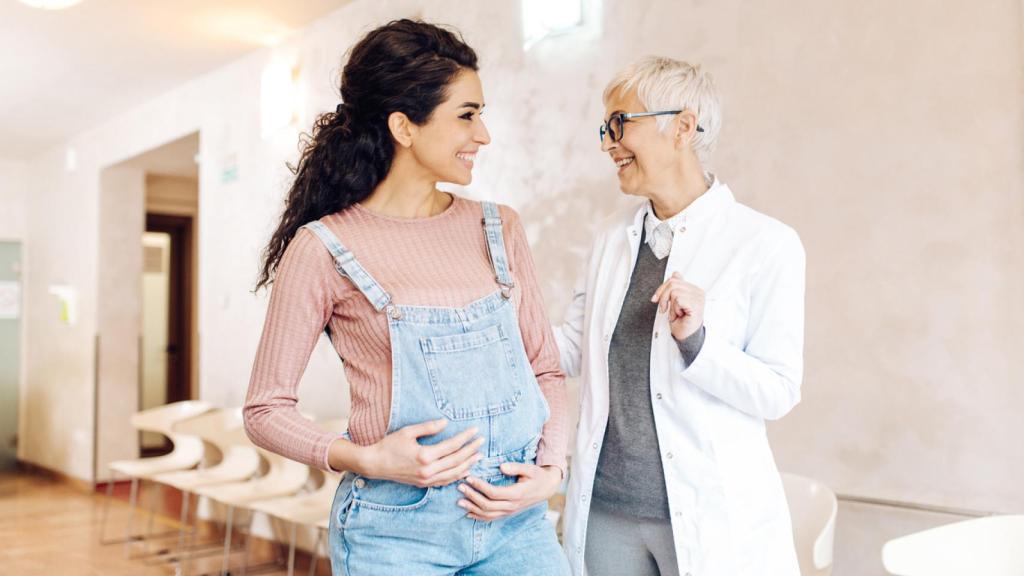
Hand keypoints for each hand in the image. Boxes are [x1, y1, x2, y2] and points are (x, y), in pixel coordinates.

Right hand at [359, 419, 483, 487]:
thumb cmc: (389, 445)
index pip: (452, 446)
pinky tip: (465, 470)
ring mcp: (426, 479)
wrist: (375, 464)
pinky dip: (457, 476)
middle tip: (481, 441)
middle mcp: (428, 470)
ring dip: (468, 464)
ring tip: (478, 455)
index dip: (465, 438)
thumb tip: (446, 423)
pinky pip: (445, 481)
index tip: (475, 430)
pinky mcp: (424, 484)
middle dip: (471, 450)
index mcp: (425, 455)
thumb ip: (428, 427)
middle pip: (456, 460)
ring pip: (453, 473)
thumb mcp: (408, 432)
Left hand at [456, 463, 561, 521]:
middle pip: (487, 505)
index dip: (480, 486)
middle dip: (472, 497)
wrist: (547, 488)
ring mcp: (509, 512)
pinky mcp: (508, 513)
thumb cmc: (537, 476)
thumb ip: (516, 467)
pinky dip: (479, 517)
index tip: (469, 478)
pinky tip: (468, 513)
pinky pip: (491, 518)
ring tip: (459, 501)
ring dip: (472, 508)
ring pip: (488, 514)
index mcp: (516, 494)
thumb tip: (502, 466)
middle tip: (460, 487)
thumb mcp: (530, 469)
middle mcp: (512, 506)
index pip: (493, 493)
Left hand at [651, 272, 704, 340]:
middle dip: (663, 297)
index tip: (655, 299)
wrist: (685, 336)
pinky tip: (679, 315)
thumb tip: (676, 273)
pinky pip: (678, 299)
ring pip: (674, 291)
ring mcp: (698, 298)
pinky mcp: (696, 305)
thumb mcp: (674, 301)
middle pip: (672, 283)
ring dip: (670, 306)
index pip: (674, 279)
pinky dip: (674, 309)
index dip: (662, 288)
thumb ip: (676, 287)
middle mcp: (698, 292)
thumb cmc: (681, 321)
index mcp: (694, 289)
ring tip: (675, 314)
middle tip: (664, 309)